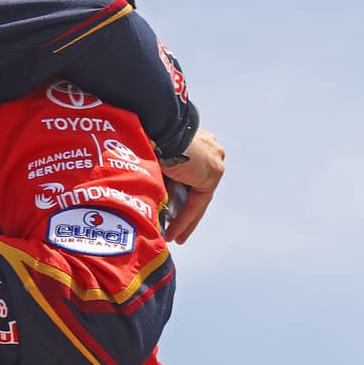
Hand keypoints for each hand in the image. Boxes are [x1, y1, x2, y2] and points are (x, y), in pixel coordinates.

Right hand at [160, 128, 224, 243]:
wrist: (158, 127)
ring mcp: (214, 160)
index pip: (190, 175)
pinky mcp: (213, 173)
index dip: (179, 194)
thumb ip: (158, 172)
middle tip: (173, 230)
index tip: (170, 207)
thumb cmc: (149, 135)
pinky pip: (197, 203)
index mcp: (197, 141)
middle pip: (195, 188)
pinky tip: (173, 233)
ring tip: (172, 237)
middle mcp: (210, 150)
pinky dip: (185, 218)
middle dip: (182, 210)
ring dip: (183, 218)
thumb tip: (148, 194)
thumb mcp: (153, 156)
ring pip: (197, 198)